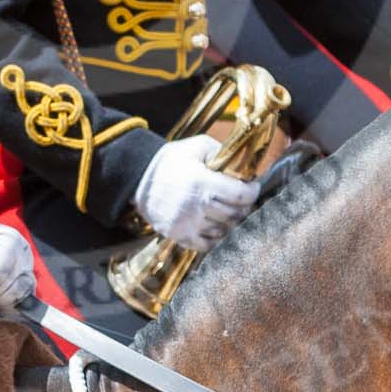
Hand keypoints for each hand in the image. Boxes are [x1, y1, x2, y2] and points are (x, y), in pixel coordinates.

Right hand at [134, 134, 258, 253]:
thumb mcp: (196, 146)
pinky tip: (215, 224)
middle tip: (242, 199)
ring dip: (230, 221)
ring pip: (224, 230)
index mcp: (202, 182)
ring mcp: (187, 224)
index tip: (253, 186)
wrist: (138, 178)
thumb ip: (221, 152)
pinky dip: (216, 237)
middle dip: (244, 206)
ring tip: (228, 210)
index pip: (241, 195)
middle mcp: (196, 206)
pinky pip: (208, 244)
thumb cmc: (171, 161)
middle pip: (236, 214)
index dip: (252, 191)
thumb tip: (244, 164)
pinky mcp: (179, 236)